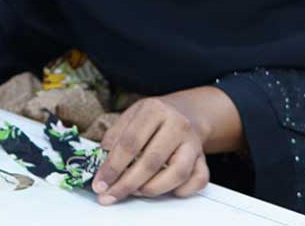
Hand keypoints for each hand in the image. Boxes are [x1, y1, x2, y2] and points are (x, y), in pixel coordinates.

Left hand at [92, 96, 209, 204]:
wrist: (186, 111)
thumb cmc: (153, 117)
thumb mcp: (130, 116)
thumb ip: (115, 136)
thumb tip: (102, 163)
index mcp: (154, 109)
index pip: (130, 142)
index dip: (113, 166)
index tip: (100, 183)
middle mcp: (177, 124)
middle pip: (152, 161)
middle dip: (128, 183)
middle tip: (112, 194)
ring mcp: (193, 142)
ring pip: (178, 173)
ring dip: (153, 188)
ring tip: (137, 190)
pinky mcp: (203, 158)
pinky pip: (198, 180)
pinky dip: (181, 190)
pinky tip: (166, 189)